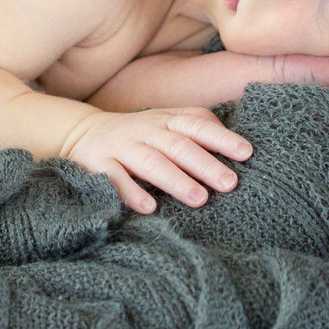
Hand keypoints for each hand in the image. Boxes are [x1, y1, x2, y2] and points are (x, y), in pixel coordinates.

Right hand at [62, 106, 253, 214]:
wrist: (82, 133)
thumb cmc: (138, 134)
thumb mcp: (166, 122)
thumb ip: (198, 126)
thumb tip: (238, 143)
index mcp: (166, 120)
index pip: (197, 125)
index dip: (222, 138)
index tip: (246, 153)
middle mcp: (146, 131)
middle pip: (178, 146)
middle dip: (205, 164)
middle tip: (230, 183)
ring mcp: (122, 147)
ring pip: (151, 162)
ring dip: (176, 180)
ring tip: (199, 199)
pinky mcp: (99, 165)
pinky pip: (116, 179)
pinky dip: (132, 193)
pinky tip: (150, 208)